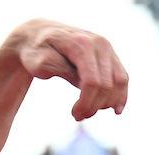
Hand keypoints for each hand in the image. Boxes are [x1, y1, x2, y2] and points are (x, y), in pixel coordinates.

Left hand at [13, 19, 128, 120]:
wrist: (40, 35)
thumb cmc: (36, 51)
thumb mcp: (39, 61)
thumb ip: (60, 70)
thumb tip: (82, 84)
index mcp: (81, 44)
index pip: (92, 81)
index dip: (86, 102)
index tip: (74, 115)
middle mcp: (100, 43)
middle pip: (106, 84)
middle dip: (93, 106)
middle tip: (77, 116)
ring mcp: (107, 48)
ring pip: (119, 81)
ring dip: (107, 103)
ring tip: (88, 112)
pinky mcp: (110, 55)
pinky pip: (122, 76)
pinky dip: (121, 94)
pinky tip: (116, 109)